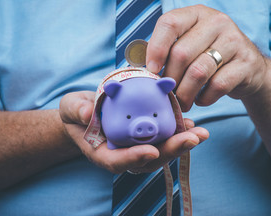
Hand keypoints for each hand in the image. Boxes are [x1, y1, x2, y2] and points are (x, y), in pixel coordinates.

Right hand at [59, 91, 208, 173]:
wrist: (87, 113)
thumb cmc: (77, 113)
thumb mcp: (70, 108)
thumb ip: (76, 110)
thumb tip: (87, 113)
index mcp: (102, 152)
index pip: (117, 161)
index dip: (134, 158)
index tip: (151, 151)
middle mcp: (123, 154)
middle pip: (148, 158)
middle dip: (171, 150)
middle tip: (192, 139)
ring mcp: (136, 147)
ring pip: (160, 151)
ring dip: (181, 143)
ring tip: (200, 133)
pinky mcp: (146, 138)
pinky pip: (163, 138)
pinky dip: (178, 132)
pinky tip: (192, 124)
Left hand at [146, 4, 266, 111]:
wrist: (247, 68)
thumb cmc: (207, 56)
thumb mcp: (187, 44)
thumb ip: (165, 51)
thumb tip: (139, 67)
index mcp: (196, 14)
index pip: (170, 23)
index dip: (156, 48)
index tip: (152, 70)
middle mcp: (216, 22)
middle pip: (181, 53)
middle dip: (170, 79)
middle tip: (167, 94)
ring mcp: (234, 41)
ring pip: (198, 72)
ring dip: (185, 94)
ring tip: (182, 102)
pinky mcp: (246, 63)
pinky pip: (217, 85)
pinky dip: (204, 98)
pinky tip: (201, 99)